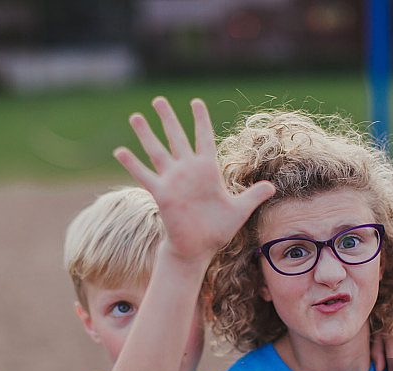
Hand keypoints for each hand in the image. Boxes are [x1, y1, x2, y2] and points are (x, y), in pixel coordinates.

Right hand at [114, 97, 274, 265]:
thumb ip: (254, 195)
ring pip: (157, 151)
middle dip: (168, 118)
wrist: (198, 248)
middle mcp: (187, 171)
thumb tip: (273, 187)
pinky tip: (120, 151)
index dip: (200, 120)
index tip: (196, 102)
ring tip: (135, 116)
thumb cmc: (217, 230)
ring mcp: (172, 180)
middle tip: (159, 99)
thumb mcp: (240, 210)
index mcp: (207, 170)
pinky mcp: (161, 193)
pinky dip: (132, 164)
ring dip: (146, 134)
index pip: (204, 138)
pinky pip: (144, 175)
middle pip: (176, 137)